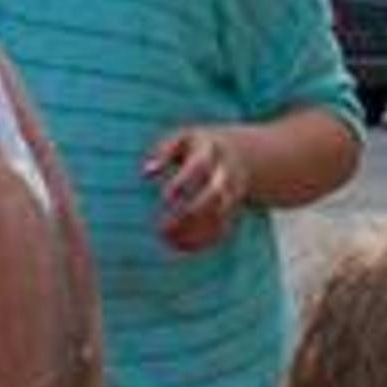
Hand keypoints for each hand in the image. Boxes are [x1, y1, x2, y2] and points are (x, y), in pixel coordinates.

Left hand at [146, 123, 251, 254]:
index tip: (164, 199)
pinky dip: (202, 241)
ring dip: (194, 231)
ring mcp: (233, 192)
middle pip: (214, 193)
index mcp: (210, 150)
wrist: (240, 153)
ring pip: (218, 216)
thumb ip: (163, 152)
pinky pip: (221, 229)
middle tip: (162, 226)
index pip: (199, 166)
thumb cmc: (197, 147)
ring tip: (166, 241)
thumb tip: (146, 172)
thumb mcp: (181, 139)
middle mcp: (225, 172)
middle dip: (190, 212)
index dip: (182, 183)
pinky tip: (179, 247)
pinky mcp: (234, 210)